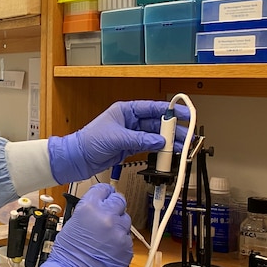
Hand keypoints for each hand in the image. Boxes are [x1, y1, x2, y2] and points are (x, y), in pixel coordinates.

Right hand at [34, 184, 131, 266]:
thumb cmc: (67, 254)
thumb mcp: (72, 224)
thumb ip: (88, 212)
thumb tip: (97, 207)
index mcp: (90, 208)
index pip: (103, 190)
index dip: (104, 192)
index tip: (105, 193)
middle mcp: (108, 217)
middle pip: (119, 201)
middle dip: (114, 205)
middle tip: (109, 212)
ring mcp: (120, 233)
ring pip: (126, 219)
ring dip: (118, 223)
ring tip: (106, 234)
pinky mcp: (127, 247)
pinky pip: (127, 238)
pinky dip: (120, 240)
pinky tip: (109, 247)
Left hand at [48, 100, 188, 183]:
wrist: (78, 158)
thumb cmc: (89, 141)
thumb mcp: (116, 138)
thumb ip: (140, 139)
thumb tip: (160, 141)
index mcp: (125, 110)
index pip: (152, 107)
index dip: (170, 110)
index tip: (185, 114)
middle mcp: (130, 121)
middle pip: (156, 123)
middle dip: (172, 129)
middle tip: (188, 135)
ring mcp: (131, 134)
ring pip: (154, 136)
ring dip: (168, 141)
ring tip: (182, 146)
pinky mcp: (130, 148)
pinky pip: (149, 147)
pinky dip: (159, 150)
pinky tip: (168, 153)